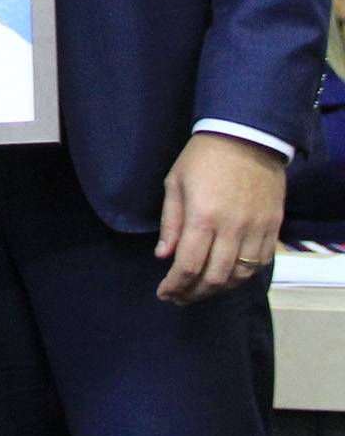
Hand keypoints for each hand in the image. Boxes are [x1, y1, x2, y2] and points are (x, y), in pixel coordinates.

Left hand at [155, 131, 285, 304]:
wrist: (246, 137)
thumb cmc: (202, 158)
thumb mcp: (175, 183)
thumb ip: (170, 222)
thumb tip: (163, 255)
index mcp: (203, 217)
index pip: (188, 265)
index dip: (175, 285)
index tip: (164, 293)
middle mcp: (232, 228)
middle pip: (215, 277)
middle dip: (194, 293)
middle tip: (179, 298)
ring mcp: (257, 229)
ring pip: (240, 275)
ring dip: (218, 289)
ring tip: (200, 290)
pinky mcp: (273, 227)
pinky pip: (261, 263)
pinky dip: (243, 276)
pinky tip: (227, 276)